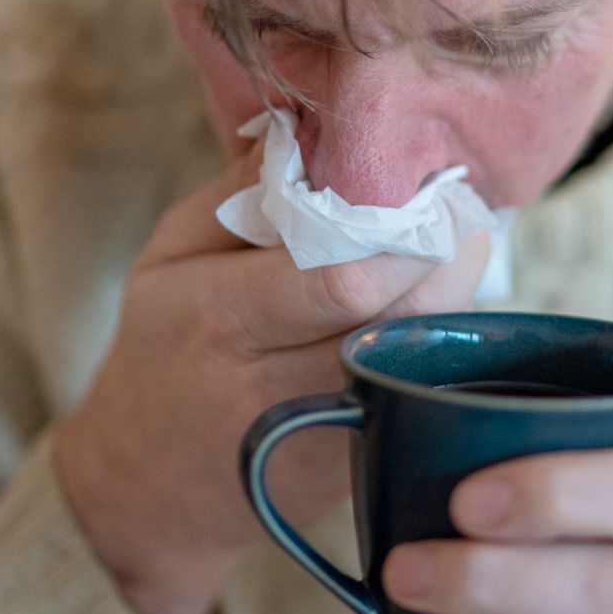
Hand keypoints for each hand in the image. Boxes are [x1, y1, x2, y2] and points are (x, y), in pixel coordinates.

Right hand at [54, 142, 492, 613]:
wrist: (147, 486)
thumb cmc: (163, 346)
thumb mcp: (170, 255)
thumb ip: (239, 191)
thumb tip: (316, 127)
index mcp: (217, 320)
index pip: (343, 278)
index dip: (405, 231)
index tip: (431, 187)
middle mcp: (273, 388)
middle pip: (401, 320)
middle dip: (450, 257)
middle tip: (465, 211)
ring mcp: (322, 439)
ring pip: (423, 359)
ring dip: (455, 300)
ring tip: (458, 250)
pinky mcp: (356, 469)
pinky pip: (421, 392)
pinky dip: (440, 344)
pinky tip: (435, 307)